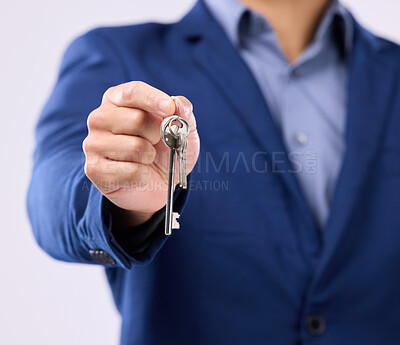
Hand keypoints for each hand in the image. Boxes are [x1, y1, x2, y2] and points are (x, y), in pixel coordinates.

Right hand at [83, 81, 199, 226]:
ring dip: (149, 156)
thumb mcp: (183, 130)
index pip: (133, 92)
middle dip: (157, 135)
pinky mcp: (94, 169)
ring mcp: (93, 144)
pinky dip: (142, 176)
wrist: (158, 184)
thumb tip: (178, 104)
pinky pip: (130, 171)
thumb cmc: (165, 151)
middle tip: (156, 142)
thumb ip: (183, 112)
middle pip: (136, 120)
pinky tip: (138, 174)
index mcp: (118, 100)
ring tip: (146, 158)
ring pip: (134, 147)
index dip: (152, 99)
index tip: (169, 109)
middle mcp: (100, 118)